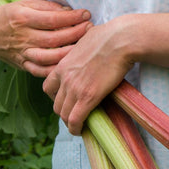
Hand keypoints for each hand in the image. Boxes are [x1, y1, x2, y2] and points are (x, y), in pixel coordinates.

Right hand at [0, 0, 91, 76]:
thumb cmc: (10, 16)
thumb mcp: (24, 4)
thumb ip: (46, 7)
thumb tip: (67, 12)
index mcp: (23, 18)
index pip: (52, 19)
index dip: (72, 17)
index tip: (86, 15)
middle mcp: (23, 37)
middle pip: (54, 38)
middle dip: (75, 34)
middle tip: (89, 29)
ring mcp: (23, 52)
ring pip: (48, 57)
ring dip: (68, 53)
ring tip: (82, 47)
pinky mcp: (22, 64)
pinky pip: (40, 71)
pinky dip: (54, 70)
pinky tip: (67, 66)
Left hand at [42, 17, 136, 134]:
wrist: (120, 39)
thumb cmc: (109, 36)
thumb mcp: (84, 41)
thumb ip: (80, 52)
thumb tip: (87, 50)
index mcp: (62, 65)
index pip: (47, 88)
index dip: (55, 98)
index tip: (66, 101)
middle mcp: (64, 78)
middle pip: (56, 105)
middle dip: (64, 113)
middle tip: (75, 116)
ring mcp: (74, 88)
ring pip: (64, 114)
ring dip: (70, 123)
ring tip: (79, 125)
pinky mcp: (88, 97)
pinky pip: (75, 120)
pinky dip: (76, 128)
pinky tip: (81, 131)